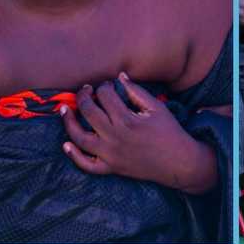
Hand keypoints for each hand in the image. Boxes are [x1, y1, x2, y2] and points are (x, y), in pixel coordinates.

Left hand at [61, 74, 216, 193]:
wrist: (178, 163)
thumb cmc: (169, 131)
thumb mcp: (157, 107)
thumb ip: (136, 91)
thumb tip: (120, 76)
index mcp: (127, 119)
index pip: (105, 96)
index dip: (104, 86)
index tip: (107, 85)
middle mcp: (115, 136)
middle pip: (88, 112)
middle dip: (83, 96)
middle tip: (86, 91)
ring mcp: (110, 154)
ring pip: (79, 137)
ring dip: (69, 122)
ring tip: (65, 110)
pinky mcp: (111, 168)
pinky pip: (87, 165)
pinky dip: (74, 155)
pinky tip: (66, 144)